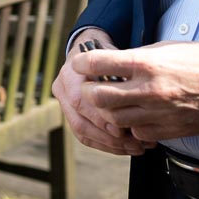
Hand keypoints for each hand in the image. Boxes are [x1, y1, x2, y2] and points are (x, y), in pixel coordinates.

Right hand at [52, 28, 142, 155]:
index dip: (100, 118)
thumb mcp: (115, 59)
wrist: (91, 51)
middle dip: (108, 137)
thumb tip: (134, 104)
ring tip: (135, 147)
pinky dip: (106, 145)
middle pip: (79, 121)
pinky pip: (85, 136)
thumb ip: (120, 80)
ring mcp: (64, 103)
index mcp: (70, 73)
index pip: (79, 100)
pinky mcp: (71, 115)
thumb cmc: (108, 55)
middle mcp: (63, 88)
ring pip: (81, 131)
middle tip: (134, 143)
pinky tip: (125, 148)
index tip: (123, 129)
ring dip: (109, 144)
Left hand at [75, 40, 198, 143]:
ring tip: (113, 101)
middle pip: (98, 98)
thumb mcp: (168, 48)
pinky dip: (131, 125)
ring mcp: (160, 113)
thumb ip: (138, 58)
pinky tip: (137, 115)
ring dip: (109, 111)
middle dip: (89, 92)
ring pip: (115, 119)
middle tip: (92, 86)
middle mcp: (150, 89)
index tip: (80, 63)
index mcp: (147, 62)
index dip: (82, 63)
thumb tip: (113, 64)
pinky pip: (137, 133)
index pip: (97, 63)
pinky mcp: (171, 131)